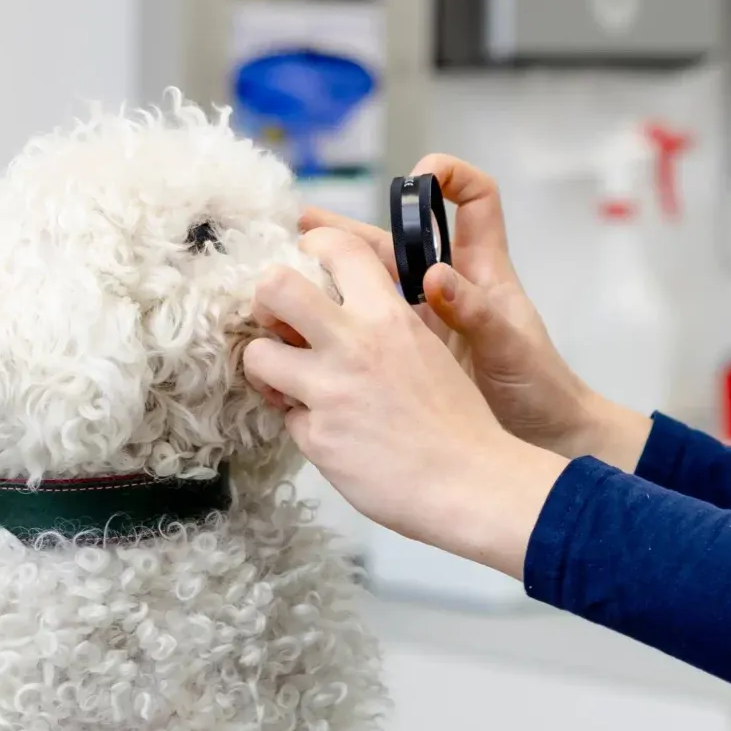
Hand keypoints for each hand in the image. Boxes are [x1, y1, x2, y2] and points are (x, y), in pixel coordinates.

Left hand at [243, 226, 568, 578]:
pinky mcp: (317, 437)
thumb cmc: (461, 422)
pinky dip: (303, 423)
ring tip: (288, 382)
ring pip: (258, 356)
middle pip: (274, 287)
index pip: (336, 248)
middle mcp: (353, 344)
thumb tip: (348, 315)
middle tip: (278, 320)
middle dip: (265, 299)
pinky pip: (286, 418)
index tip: (308, 261)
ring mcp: (329, 391)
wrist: (472, 483)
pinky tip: (331, 432)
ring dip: (268, 367)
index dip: (313, 247)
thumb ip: (387, 326)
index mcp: (389, 316)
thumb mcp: (430, 350)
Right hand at [297, 154, 651, 470]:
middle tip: (301, 224)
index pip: (474, 202)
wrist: (543, 438)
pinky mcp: (408, 351)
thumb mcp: (510, 348)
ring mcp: (426, 319)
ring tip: (283, 267)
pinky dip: (338, 318)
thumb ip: (474, 313)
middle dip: (349, 227)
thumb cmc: (539, 389)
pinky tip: (302, 325)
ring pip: (371, 282)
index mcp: (483, 271)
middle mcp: (448, 287)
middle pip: (397, 241)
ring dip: (330, 272)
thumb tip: (435, 277)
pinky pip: (368, 324)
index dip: (450, 178)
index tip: (420, 178)